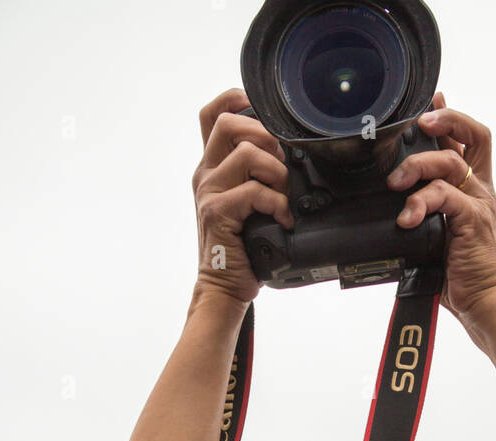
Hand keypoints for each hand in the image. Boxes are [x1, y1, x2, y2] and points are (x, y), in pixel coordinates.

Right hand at [192, 88, 293, 307]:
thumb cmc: (242, 247)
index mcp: (213, 166)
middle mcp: (206, 173)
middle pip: (228, 124)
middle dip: (264, 136)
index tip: (260, 111)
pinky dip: (277, 204)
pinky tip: (283, 219)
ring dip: (275, 172)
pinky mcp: (216, 211)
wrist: (224, 285)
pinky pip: (253, 191)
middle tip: (280, 164)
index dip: (235, 100)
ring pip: (246, 153)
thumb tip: (289, 155)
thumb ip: (258, 176)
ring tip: (283, 196)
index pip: (212, 115)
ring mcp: (209, 191)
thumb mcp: (249, 203)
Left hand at [387, 93, 495, 326]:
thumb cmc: (458, 274)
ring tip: (396, 182)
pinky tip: (407, 218)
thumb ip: (423, 212)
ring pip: (450, 162)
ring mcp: (478, 204)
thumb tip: (387, 201)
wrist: (482, 303)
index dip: (450, 116)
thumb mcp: (437, 234)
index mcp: (474, 191)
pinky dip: (421, 202)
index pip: (468, 140)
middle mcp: (480, 191)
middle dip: (445, 119)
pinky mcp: (471, 220)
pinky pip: (444, 196)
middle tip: (418, 124)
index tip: (428, 103)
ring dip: (418, 165)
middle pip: (472, 135)